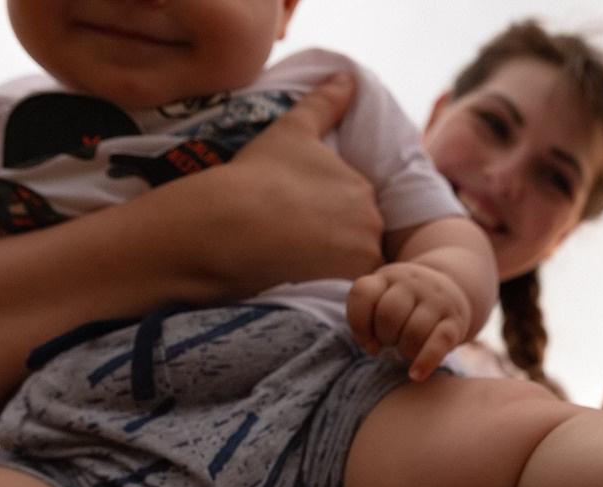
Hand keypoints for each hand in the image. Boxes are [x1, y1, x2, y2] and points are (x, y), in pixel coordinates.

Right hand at [190, 74, 384, 291]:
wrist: (229, 222)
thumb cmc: (257, 175)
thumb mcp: (292, 129)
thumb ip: (325, 104)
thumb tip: (347, 76)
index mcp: (364, 186)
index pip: (357, 209)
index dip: (328, 218)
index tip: (299, 221)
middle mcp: (372, 220)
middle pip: (361, 240)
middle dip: (336, 245)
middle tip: (296, 247)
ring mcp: (363, 255)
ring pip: (356, 268)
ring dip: (335, 269)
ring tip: (297, 269)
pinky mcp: (347, 285)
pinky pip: (349, 293)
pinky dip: (332, 290)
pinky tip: (304, 285)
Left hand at [347, 261, 473, 379]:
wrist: (452, 289)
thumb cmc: (407, 304)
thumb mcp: (383, 299)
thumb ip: (367, 322)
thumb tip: (373, 349)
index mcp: (388, 277)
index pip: (363, 294)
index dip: (358, 323)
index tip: (367, 339)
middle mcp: (413, 283)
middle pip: (388, 315)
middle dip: (385, 337)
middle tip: (392, 340)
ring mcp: (436, 301)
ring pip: (413, 332)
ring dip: (404, 349)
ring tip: (407, 349)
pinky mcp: (455, 321)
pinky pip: (439, 343)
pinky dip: (425, 361)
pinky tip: (416, 374)